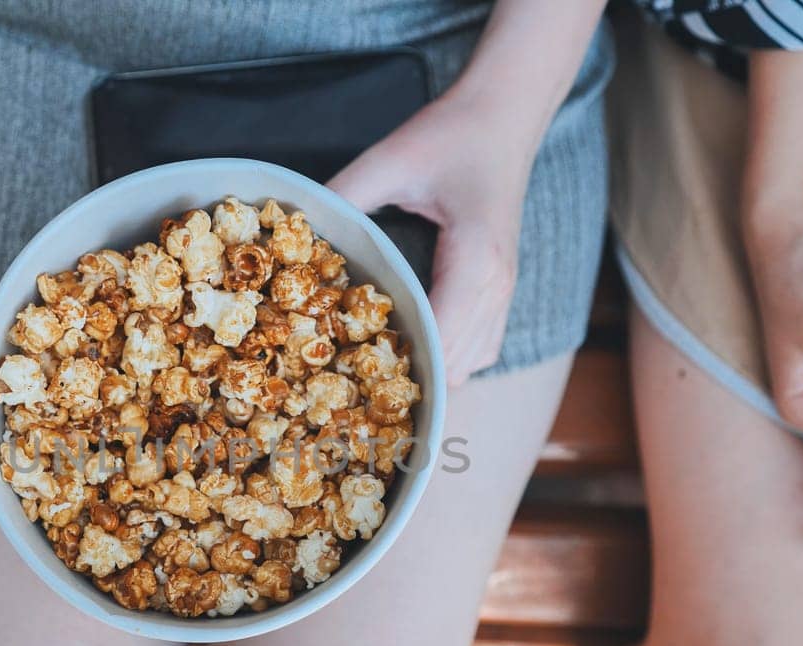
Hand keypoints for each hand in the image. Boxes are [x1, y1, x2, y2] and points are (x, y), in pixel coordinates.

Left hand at [330, 92, 529, 386]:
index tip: (348, 370)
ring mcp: (505, 291)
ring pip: (470, 364)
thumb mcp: (391, 161)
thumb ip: (345, 195)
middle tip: (350, 374)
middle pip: (454, 364)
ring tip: (376, 365)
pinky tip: (412, 344)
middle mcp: (497, 286)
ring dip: (429, 369)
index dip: (395, 360)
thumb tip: (297, 229)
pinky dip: (449, 356)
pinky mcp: (503, 288)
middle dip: (406, 374)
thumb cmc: (453, 134)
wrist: (505, 113)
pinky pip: (481, 348)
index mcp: (474, 260)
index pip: (439, 334)